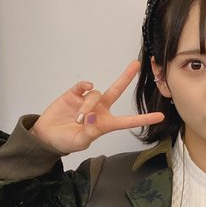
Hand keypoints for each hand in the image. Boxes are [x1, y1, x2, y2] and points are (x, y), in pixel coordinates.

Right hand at [31, 60, 163, 152]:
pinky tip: (81, 91)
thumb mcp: (79, 142)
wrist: (46, 135)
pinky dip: (84, 87)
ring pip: (95, 94)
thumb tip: (93, 116)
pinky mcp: (75, 94)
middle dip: (126, 77)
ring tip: (77, 119)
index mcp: (105, 124)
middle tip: (136, 64)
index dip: (143, 119)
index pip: (128, 121)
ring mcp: (88, 101)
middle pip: (116, 90)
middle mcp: (100, 110)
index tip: (160, 116)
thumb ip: (90, 131)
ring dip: (87, 106)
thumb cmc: (65, 142)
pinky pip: (84, 86)